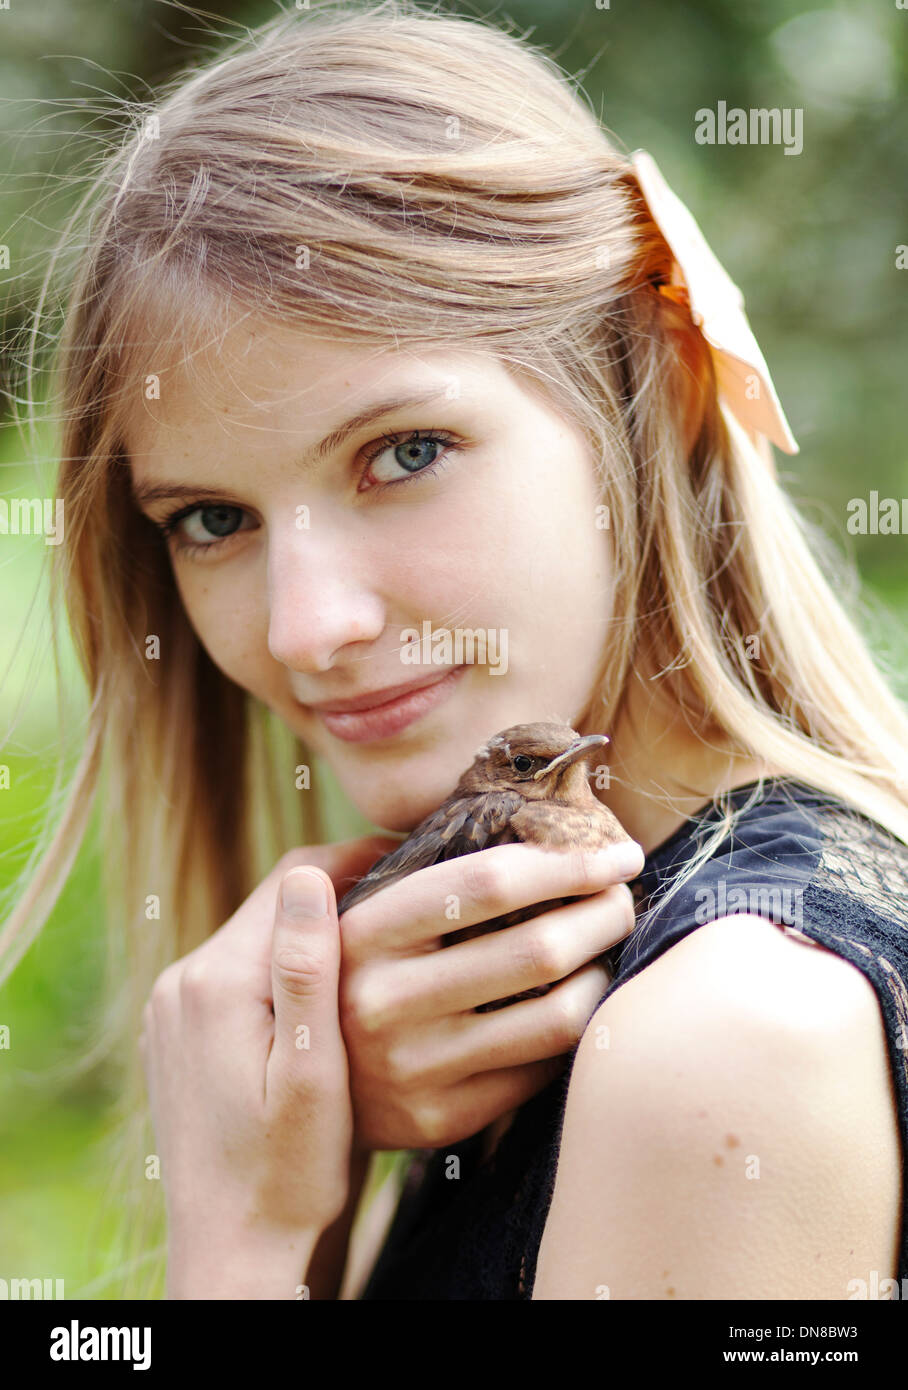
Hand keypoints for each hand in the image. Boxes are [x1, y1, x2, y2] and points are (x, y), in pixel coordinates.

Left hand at [139, 835, 396, 1297]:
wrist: (231, 1254)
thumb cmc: (287, 1175)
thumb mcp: (313, 1076)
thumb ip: (307, 973)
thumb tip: (312, 877)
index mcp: (216, 983)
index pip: (293, 879)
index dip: (358, 859)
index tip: (418, 856)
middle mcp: (182, 983)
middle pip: (272, 905)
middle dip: (340, 894)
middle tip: (411, 902)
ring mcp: (174, 1010)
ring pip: (257, 938)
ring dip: (312, 934)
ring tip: (381, 944)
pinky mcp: (180, 1034)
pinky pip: (240, 975)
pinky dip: (284, 970)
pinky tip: (330, 997)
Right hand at [338, 841, 643, 1149]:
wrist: (297, 1089)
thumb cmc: (343, 972)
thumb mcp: (338, 908)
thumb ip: (391, 858)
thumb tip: (501, 814)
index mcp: (364, 931)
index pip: (490, 881)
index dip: (569, 862)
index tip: (617, 853)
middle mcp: (383, 1001)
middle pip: (538, 948)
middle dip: (606, 914)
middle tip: (624, 899)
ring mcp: (413, 1066)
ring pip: (556, 1016)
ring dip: (604, 974)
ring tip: (609, 951)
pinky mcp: (441, 1118)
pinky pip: (542, 1069)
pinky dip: (577, 1029)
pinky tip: (580, 1005)